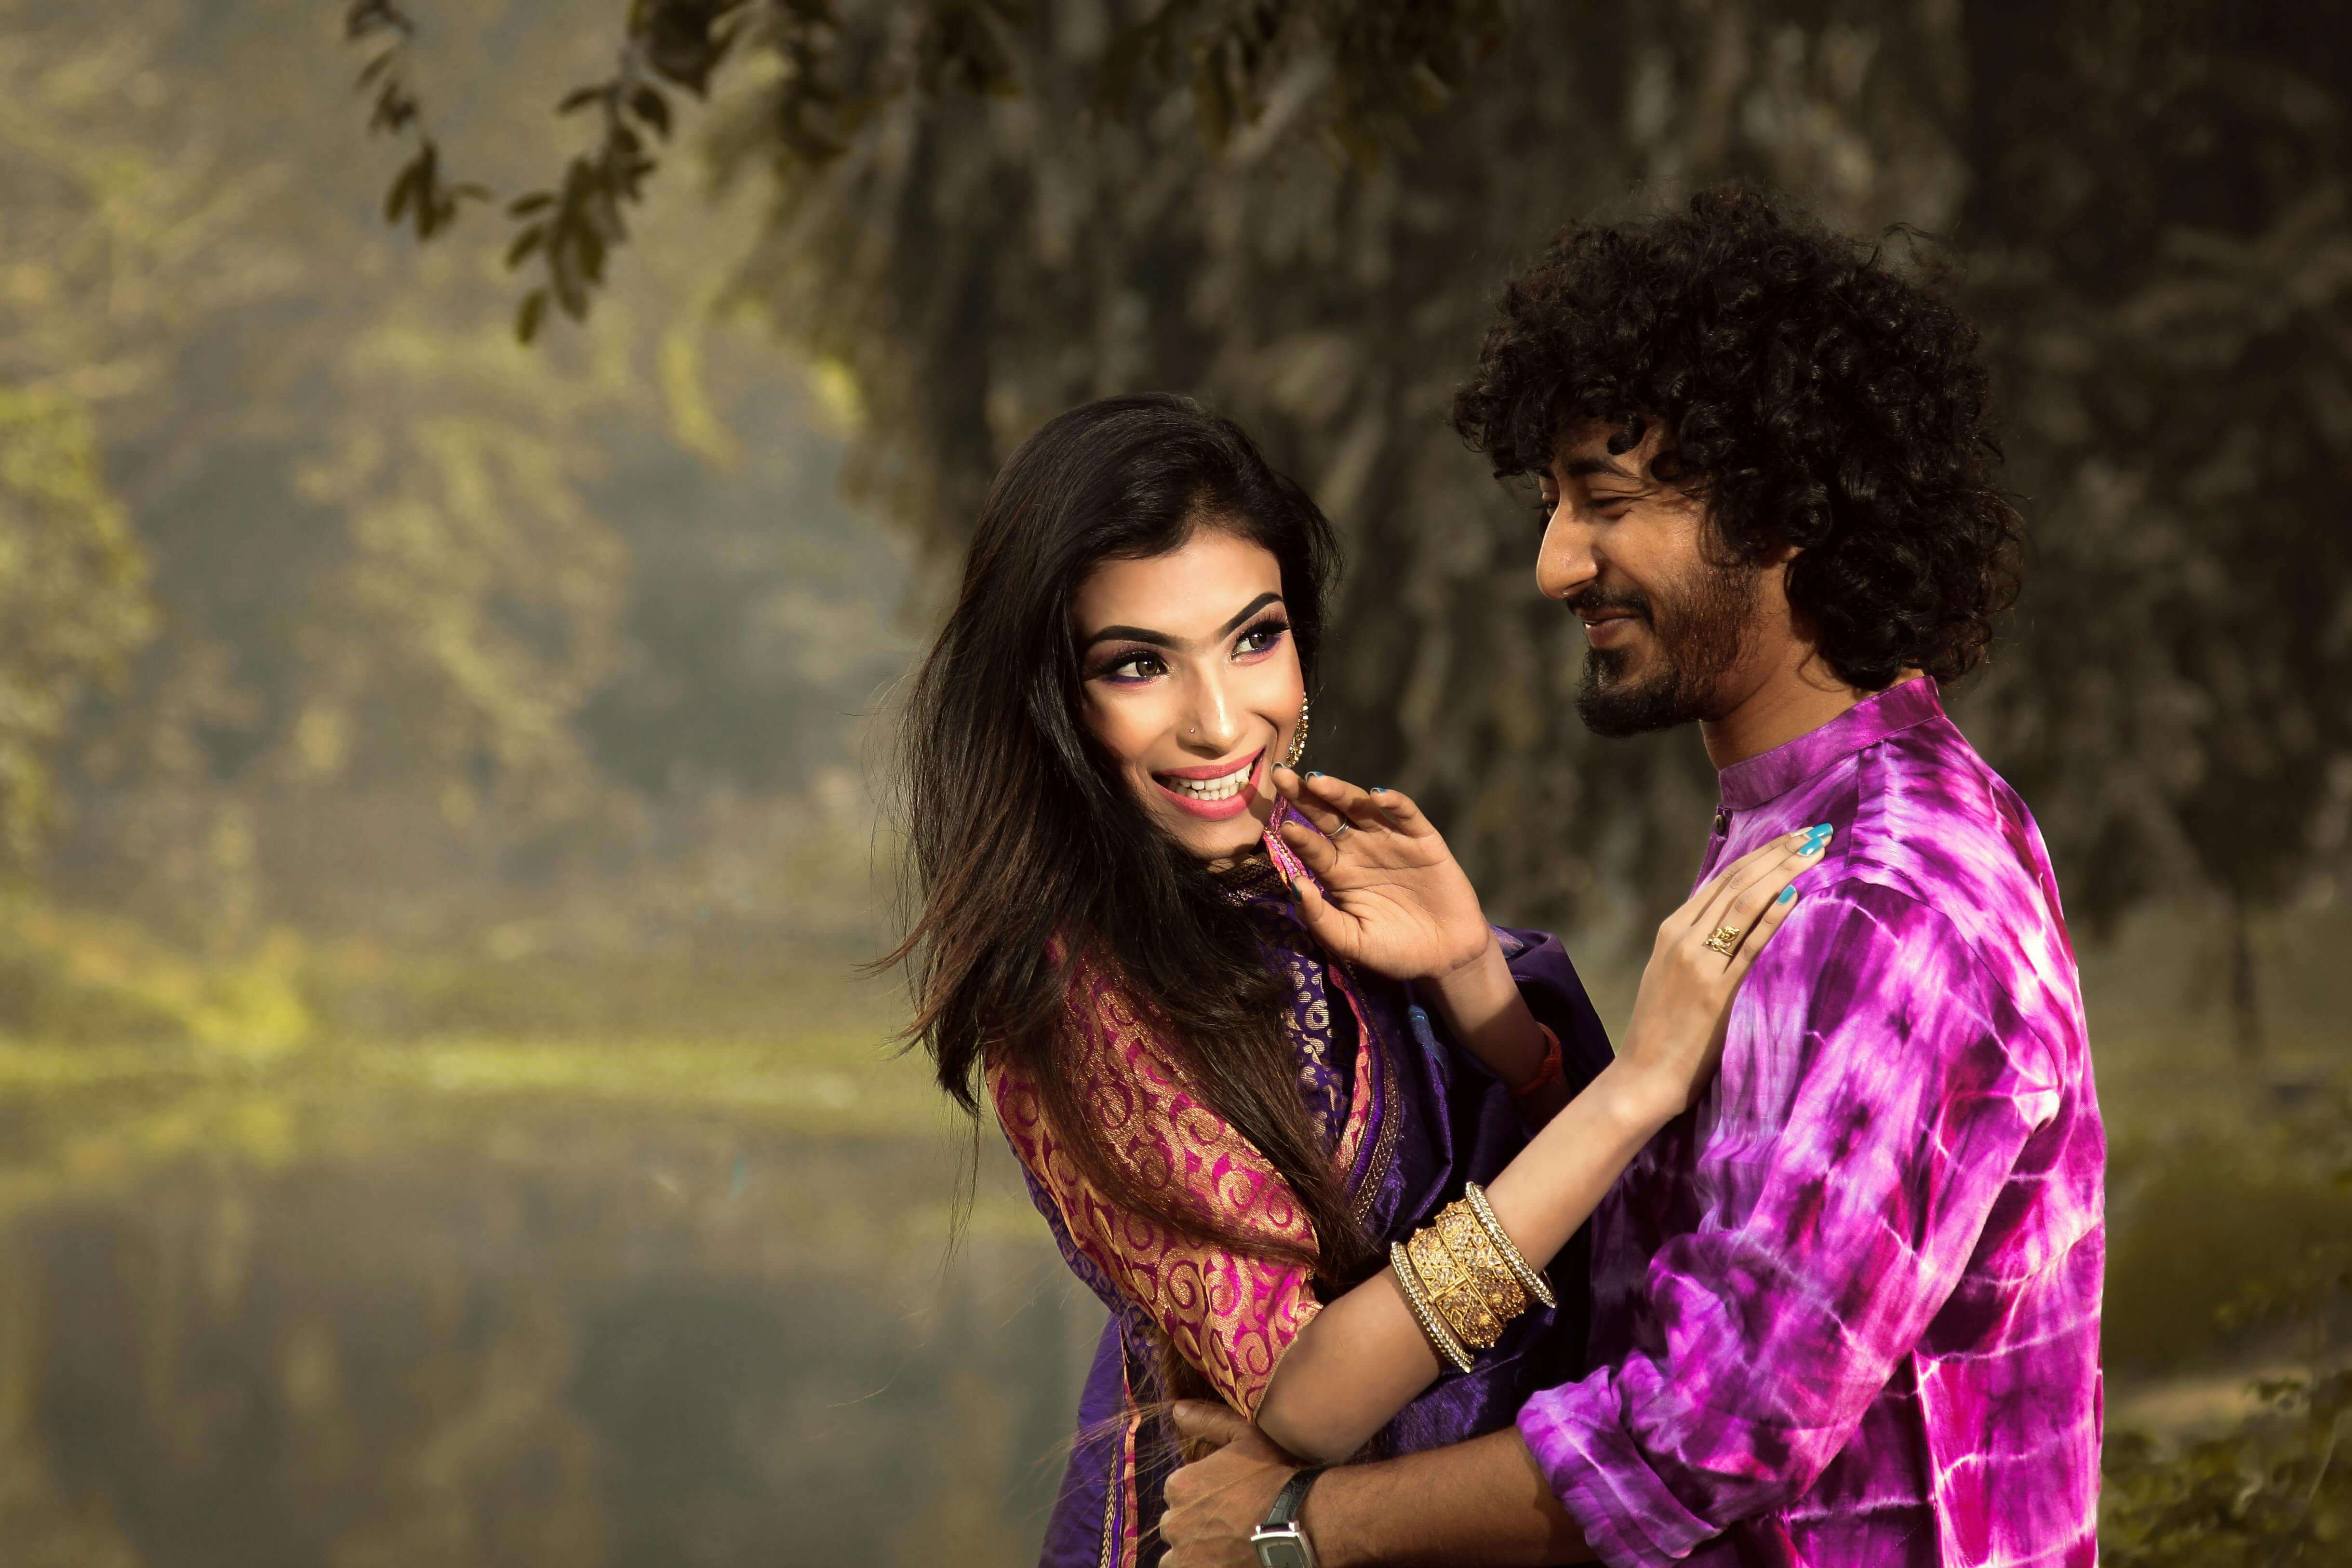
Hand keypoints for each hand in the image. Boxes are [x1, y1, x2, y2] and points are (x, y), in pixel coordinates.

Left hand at [1163, 1400, 1301, 1567]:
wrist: (1299, 1522)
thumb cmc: (1273, 1477)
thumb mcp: (1245, 1436)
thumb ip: (1208, 1421)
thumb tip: (1177, 1408)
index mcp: (1180, 1485)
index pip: (1179, 1492)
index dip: (1202, 1495)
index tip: (1225, 1499)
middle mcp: (1174, 1521)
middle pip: (1177, 1524)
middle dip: (1195, 1524)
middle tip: (1228, 1524)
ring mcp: (1185, 1555)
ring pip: (1178, 1554)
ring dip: (1194, 1551)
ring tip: (1225, 1545)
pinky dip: (1199, 1566)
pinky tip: (1224, 1560)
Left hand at [1270, 766, 1491, 981]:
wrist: (1446, 958)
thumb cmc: (1394, 950)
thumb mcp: (1351, 942)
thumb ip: (1321, 918)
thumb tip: (1294, 884)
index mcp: (1338, 872)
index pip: (1312, 847)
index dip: (1297, 835)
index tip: (1282, 826)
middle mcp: (1360, 850)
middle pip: (1328, 816)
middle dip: (1304, 796)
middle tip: (1281, 775)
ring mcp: (1391, 841)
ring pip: (1362, 808)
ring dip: (1341, 792)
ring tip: (1318, 781)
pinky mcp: (1424, 840)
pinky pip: (1407, 815)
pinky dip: (1395, 802)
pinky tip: (1378, 796)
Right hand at [1616, 827, 1827, 1123]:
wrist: (1643, 1076)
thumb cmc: (1662, 1031)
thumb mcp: (1671, 975)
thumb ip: (1699, 945)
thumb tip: (1741, 919)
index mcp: (1671, 931)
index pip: (1722, 878)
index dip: (1761, 853)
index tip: (1793, 836)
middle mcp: (1682, 938)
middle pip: (1736, 881)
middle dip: (1778, 851)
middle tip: (1815, 831)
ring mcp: (1697, 962)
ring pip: (1744, 902)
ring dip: (1783, 871)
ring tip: (1815, 851)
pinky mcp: (1716, 990)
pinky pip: (1750, 944)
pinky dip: (1772, 916)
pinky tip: (1795, 894)